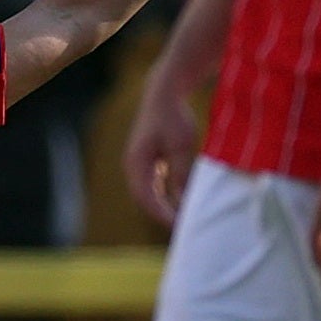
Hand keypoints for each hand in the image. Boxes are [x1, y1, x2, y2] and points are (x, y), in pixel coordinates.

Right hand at [123, 74, 204, 224]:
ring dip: (167, 205)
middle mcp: (135, 166)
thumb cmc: (172, 117)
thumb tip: (184, 200)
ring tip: (186, 217)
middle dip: (164, 214)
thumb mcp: (181, 146)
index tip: (179, 225)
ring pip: (152, 193)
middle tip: (184, 227)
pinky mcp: (151, 160)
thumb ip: (181, 173)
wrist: (165, 93)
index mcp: (136, 164)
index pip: (146, 198)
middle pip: (147, 199)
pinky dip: (169, 194)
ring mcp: (142, 164)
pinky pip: (158, 184)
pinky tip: (185, 201)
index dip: (162, 214)